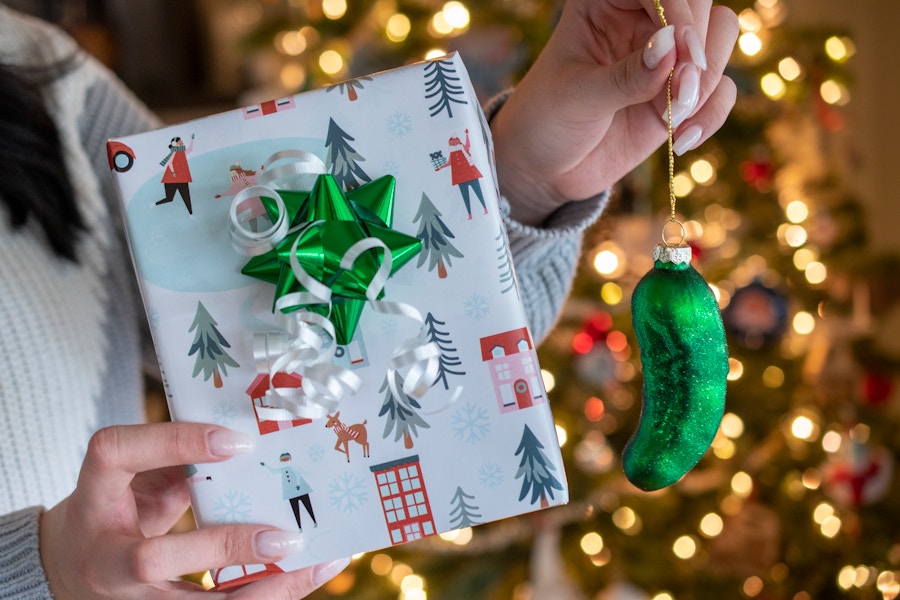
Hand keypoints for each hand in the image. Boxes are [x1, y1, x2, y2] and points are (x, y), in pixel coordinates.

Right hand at [39, 422, 348, 598]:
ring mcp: (130, 596)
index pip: (118, 453)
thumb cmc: (117, 506)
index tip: (238, 441)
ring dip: (267, 589)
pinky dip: (270, 594)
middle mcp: (104, 554)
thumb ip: (183, 460)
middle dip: (224, 547)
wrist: (72, 565)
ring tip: (319, 562)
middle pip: (151, 559)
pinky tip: (307, 575)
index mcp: (95, 495)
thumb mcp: (137, 474)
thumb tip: (255, 444)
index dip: (176, 443)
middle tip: (286, 536)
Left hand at [490, 0, 738, 224]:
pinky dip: (711, 113)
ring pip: (719, 38)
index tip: (683, 53)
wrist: (546, 168)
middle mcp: (641, 20)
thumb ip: (627, 75)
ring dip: (707, 81)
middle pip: (700, 6)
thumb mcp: (579, 97)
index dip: (680, 14)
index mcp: (605, 2)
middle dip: (698, 49)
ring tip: (674, 118)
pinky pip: (719, 89)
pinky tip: (682, 140)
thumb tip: (674, 46)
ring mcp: (665, 56)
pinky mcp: (679, 92)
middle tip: (679, 93)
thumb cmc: (547, 121)